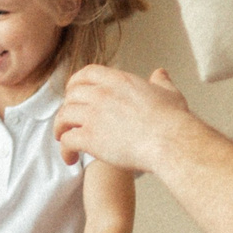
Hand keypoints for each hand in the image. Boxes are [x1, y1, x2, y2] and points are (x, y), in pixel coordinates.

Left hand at [54, 66, 191, 174]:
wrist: (169, 141)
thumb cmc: (172, 121)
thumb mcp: (168, 93)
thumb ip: (161, 82)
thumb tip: (160, 74)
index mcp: (118, 80)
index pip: (87, 73)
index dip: (76, 83)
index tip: (73, 93)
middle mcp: (102, 94)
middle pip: (71, 95)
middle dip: (67, 107)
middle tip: (69, 119)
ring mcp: (93, 115)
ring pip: (63, 116)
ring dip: (60, 128)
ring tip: (63, 139)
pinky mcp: (90, 137)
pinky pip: (67, 140)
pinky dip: (65, 150)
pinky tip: (71, 158)